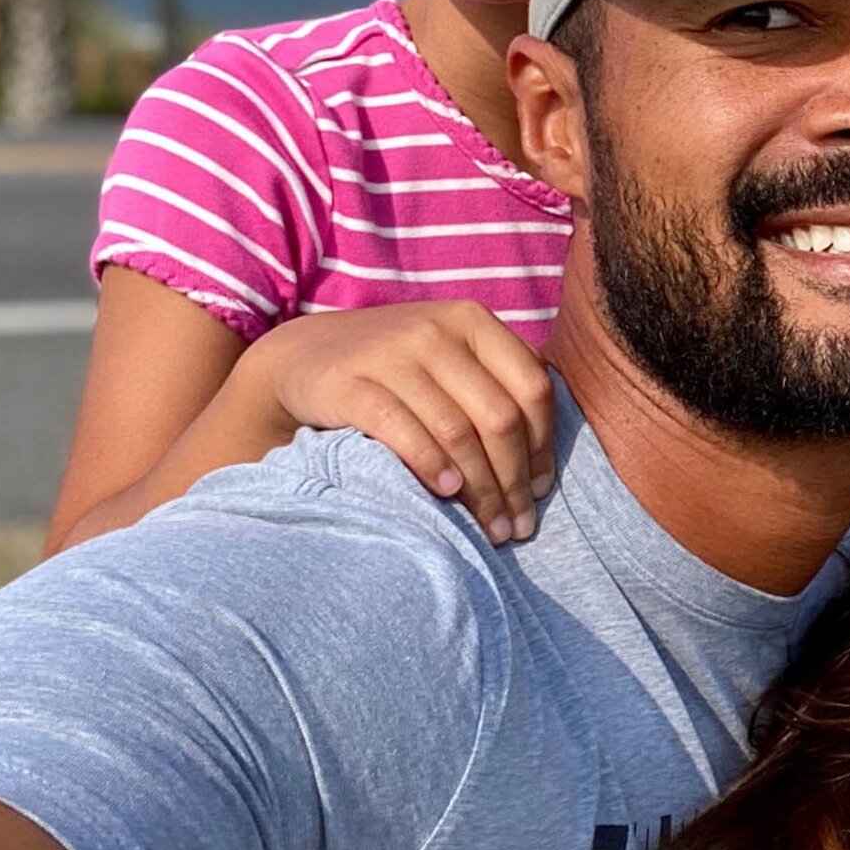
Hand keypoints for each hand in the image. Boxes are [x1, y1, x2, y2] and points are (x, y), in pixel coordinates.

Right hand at [240, 302, 553, 542]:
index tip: (539, 492)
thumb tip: (542, 466)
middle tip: (516, 526)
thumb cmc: (399, 370)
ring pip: (456, 430)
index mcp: (475, 322)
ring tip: (488, 527)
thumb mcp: (452, 359)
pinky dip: (430, 465)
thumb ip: (497, 388)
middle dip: (513, 480)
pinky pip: (401, 429)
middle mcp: (438, 330)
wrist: (306, 356)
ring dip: (479, 488)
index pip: (532, 387)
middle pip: (499, 416)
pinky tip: (446, 494)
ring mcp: (393, 353)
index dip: (542, 445)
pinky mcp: (350, 381)